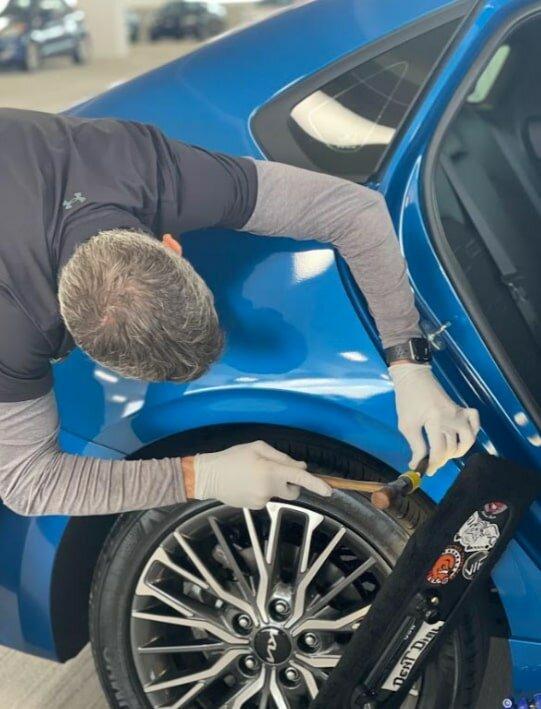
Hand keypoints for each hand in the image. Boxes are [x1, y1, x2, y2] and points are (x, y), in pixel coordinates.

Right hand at [191, 440, 331, 508]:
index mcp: (270, 470)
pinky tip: (247, 484)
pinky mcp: (254, 507)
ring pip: (278, 493)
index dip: (316, 484)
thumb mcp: (257, 447)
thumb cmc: (233, 457)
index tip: (329, 490)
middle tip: (276, 472)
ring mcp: (261, 500)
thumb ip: (282, 456)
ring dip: (272, 485)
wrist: (208, 476)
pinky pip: (266, 498)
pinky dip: (261, 491)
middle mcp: (268, 488)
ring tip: (253, 475)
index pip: (299, 477)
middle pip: (293, 490)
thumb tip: (300, 465)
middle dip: (291, 484)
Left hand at [389, 363, 479, 475]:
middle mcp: (451, 418)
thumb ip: (415, 445)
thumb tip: (417, 463)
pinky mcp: (461, 408)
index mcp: (435, 420)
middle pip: (452, 447)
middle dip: (442, 460)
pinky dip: (472, 431)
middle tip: (431, 463)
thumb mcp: (407, 424)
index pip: (438, 450)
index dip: (432, 464)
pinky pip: (475, 422)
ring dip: (459, 450)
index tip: (425, 470)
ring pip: (468, 438)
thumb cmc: (407, 400)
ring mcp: (459, 413)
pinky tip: (461, 437)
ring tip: (446, 454)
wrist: (414, 378)